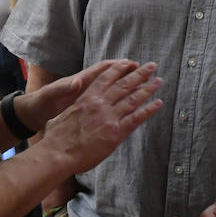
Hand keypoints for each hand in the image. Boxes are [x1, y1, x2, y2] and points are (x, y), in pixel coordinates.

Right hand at [31, 60, 162, 173]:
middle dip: (139, 74)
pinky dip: (148, 110)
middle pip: (124, 84)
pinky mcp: (116, 132)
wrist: (58, 153)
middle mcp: (100, 104)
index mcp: (87, 98)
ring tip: (158, 81)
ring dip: (148, 88)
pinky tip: (158, 103)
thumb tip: (75, 109)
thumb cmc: (56, 137)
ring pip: (133, 99)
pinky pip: (136, 118)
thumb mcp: (62, 115)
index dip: (120, 69)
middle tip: (151, 66)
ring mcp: (109, 117)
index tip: (130, 63)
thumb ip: (73, 109)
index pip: (106, 78)